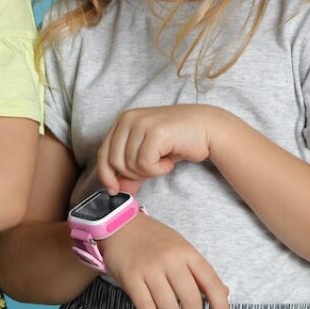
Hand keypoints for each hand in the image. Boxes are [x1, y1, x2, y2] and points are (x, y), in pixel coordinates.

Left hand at [97, 105, 218, 192]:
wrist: (206, 128)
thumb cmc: (177, 141)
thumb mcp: (148, 155)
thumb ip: (130, 170)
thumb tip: (116, 190)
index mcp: (122, 121)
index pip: (103, 153)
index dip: (106, 175)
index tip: (114, 189)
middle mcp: (128, 118)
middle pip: (115, 161)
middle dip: (133, 173)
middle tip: (153, 168)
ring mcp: (141, 123)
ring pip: (130, 164)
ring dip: (149, 171)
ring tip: (163, 160)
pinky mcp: (155, 131)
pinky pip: (145, 163)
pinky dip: (159, 169)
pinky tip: (169, 160)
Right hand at [100, 212, 229, 308]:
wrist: (120, 224)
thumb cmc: (154, 239)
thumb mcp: (181, 247)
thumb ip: (199, 271)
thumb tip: (223, 294)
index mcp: (187, 252)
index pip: (212, 284)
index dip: (221, 308)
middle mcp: (170, 260)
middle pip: (191, 301)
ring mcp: (150, 268)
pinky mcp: (131, 277)